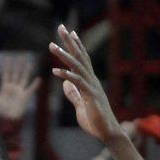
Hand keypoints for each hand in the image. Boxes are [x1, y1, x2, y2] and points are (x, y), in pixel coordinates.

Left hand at [0, 56, 41, 121]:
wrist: (8, 119)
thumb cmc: (0, 110)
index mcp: (5, 87)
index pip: (6, 74)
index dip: (7, 67)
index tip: (8, 58)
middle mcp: (13, 87)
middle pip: (16, 74)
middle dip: (18, 65)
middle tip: (21, 57)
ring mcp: (19, 91)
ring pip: (23, 78)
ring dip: (26, 71)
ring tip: (29, 63)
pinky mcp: (24, 96)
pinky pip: (31, 89)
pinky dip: (35, 85)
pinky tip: (39, 79)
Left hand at [50, 25, 122, 144]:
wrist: (107, 132)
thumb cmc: (95, 120)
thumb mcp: (80, 105)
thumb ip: (74, 95)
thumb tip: (65, 86)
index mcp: (89, 81)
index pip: (82, 59)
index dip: (76, 45)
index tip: (69, 32)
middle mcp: (92, 80)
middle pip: (80, 56)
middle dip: (69, 42)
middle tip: (60, 27)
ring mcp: (92, 87)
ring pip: (77, 66)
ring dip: (64, 56)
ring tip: (52, 46)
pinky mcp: (91, 96)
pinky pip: (78, 83)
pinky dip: (66, 76)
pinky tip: (55, 71)